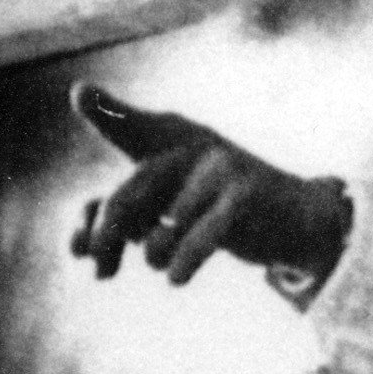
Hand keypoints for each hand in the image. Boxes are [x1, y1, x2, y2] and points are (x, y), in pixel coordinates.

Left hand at [68, 81, 351, 287]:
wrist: (294, 221)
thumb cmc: (218, 212)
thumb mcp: (168, 211)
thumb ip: (121, 222)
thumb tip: (78, 248)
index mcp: (170, 143)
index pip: (130, 129)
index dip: (107, 112)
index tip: (80, 95)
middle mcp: (193, 147)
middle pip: (131, 193)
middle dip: (107, 237)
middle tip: (99, 274)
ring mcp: (222, 168)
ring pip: (166, 222)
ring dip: (154, 253)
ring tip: (160, 264)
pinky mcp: (247, 195)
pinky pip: (200, 236)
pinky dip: (183, 262)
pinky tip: (175, 278)